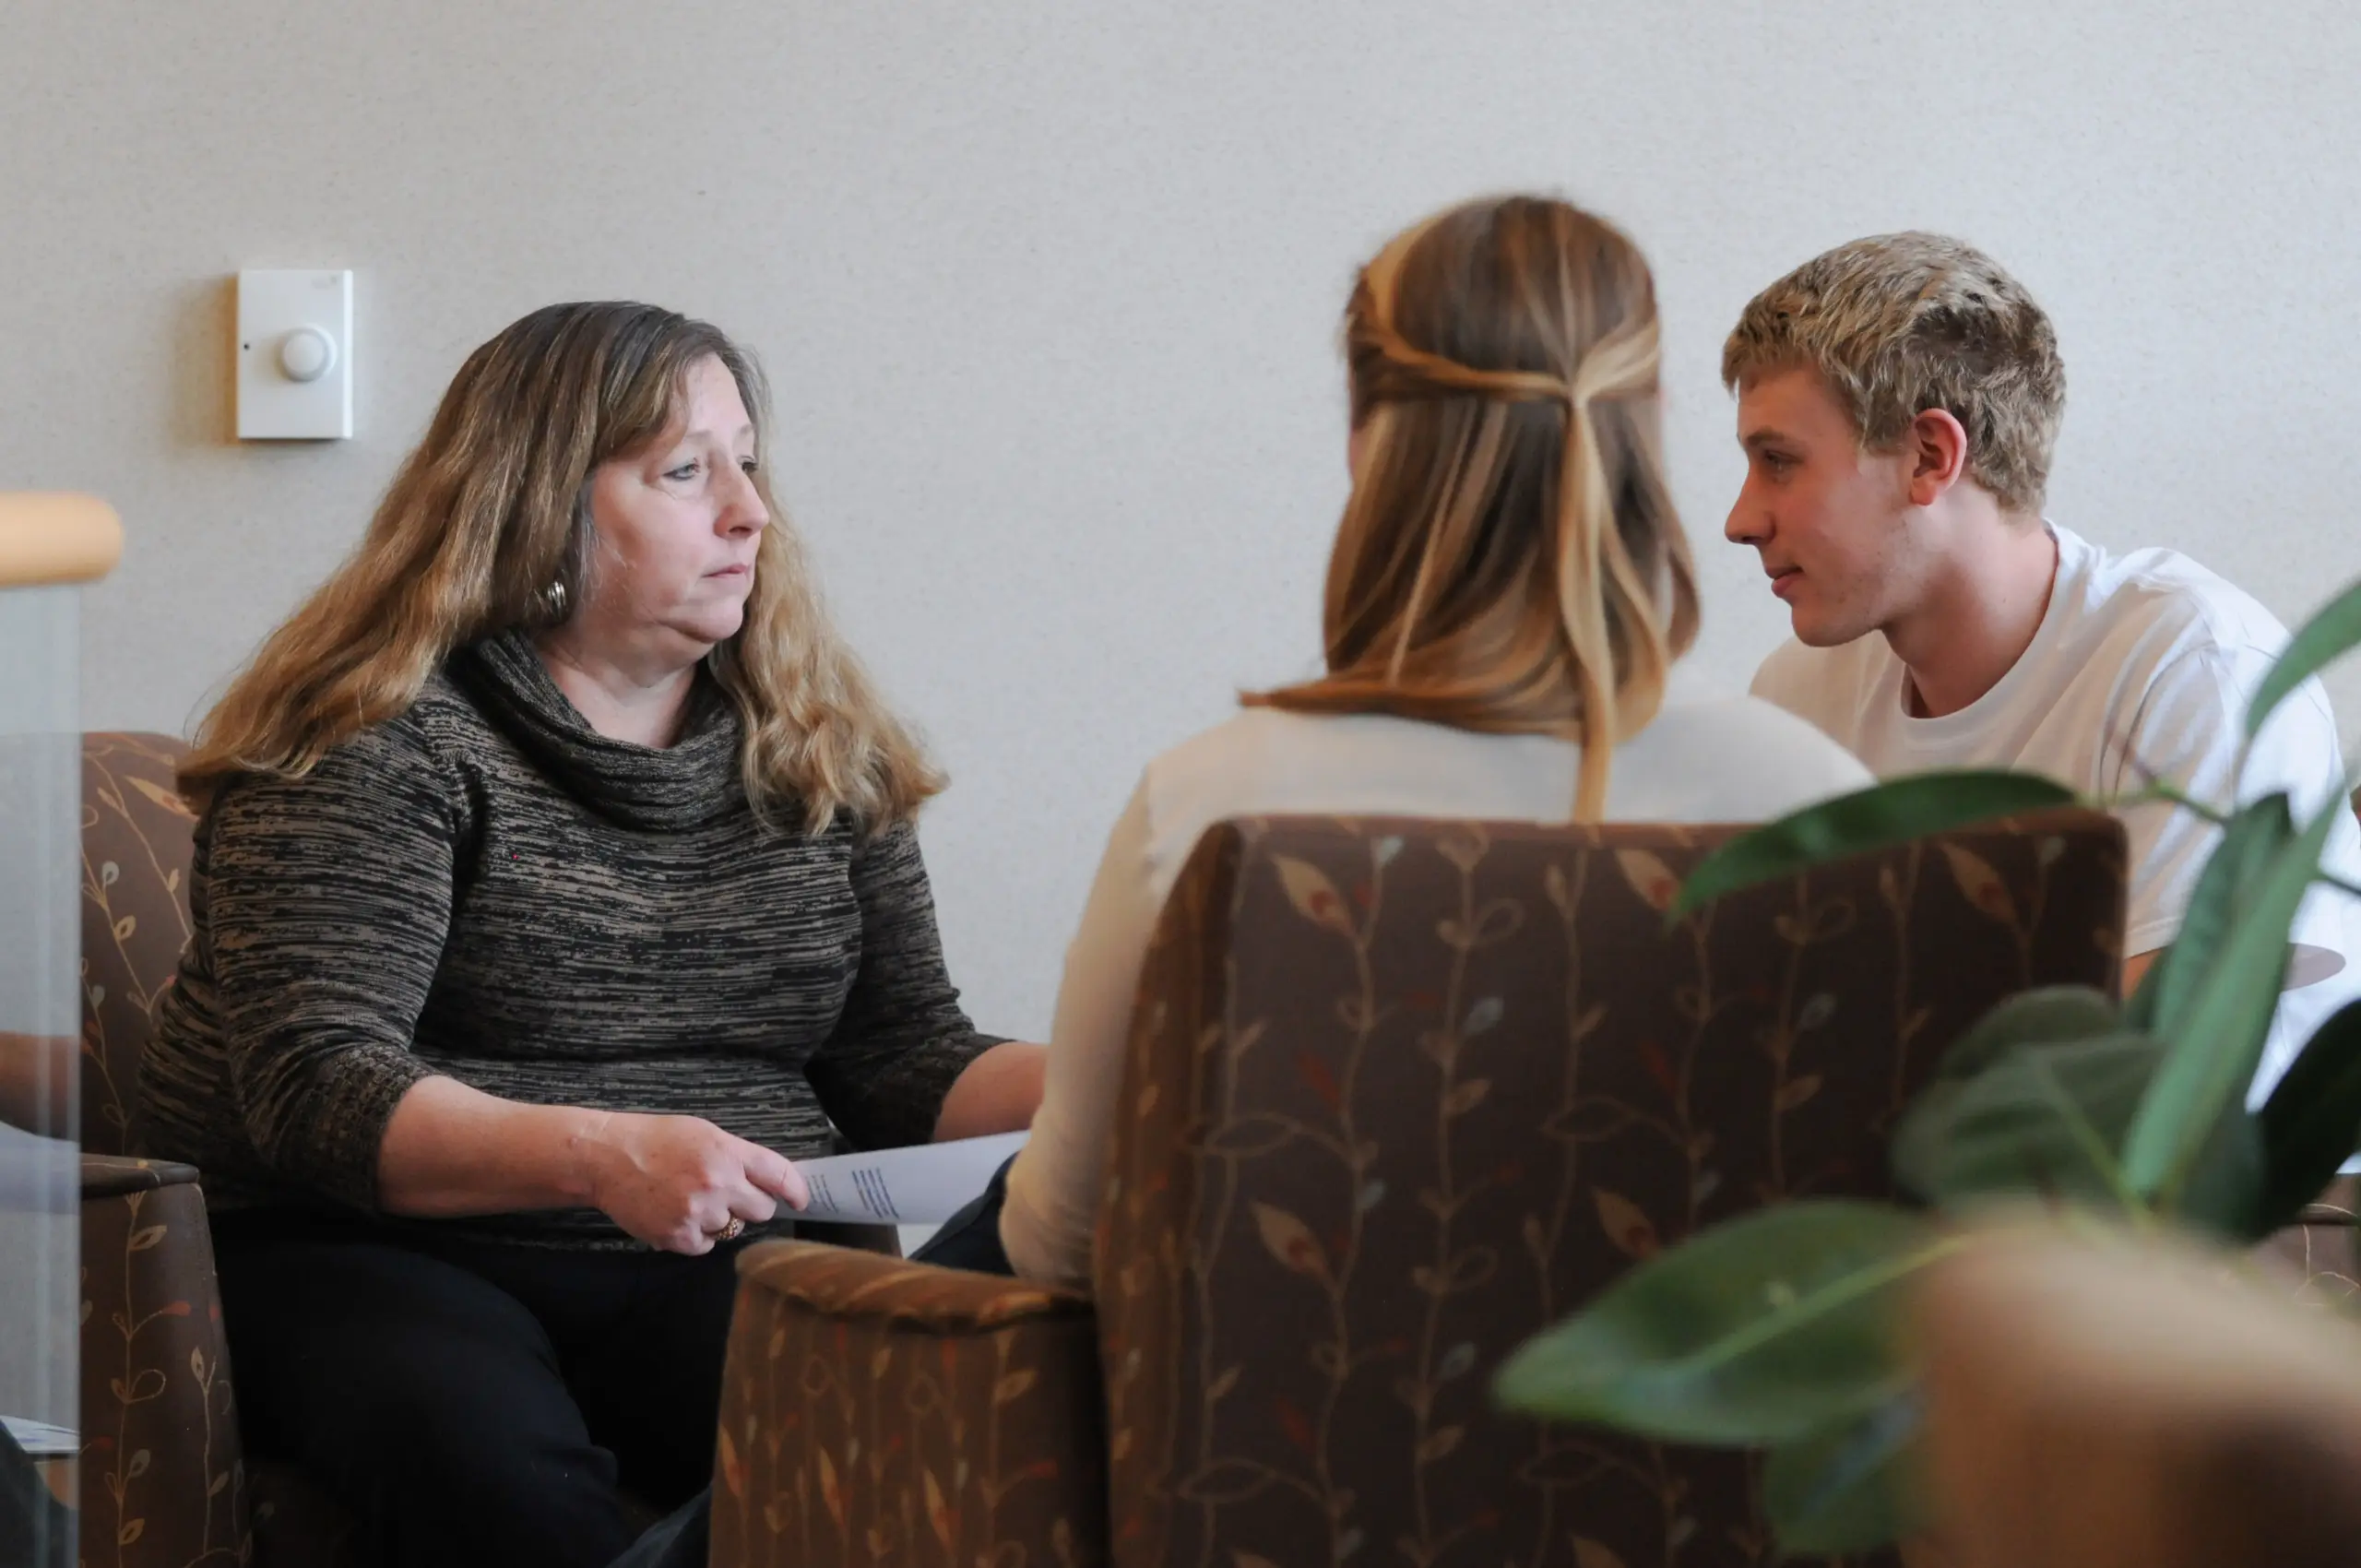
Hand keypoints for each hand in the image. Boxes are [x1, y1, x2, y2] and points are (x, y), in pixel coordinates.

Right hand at [578, 1112, 809, 1254]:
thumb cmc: (657, 1140)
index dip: (796, 1191)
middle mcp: (719, 1183)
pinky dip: (696, 1236)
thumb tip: (770, 1181)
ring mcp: (699, 1213)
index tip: (800, 1201)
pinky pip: (706, 1246)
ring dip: (719, 1220)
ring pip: (732, 1229)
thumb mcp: (705, 1134)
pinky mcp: (678, 1236)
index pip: (780, 1175)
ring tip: (689, 1200)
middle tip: (729, 1197)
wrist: (607, 1158)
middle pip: (762, 1210)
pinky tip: (676, 1215)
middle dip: (751, 1205)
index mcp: (729, 1153)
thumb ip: (738, 1156)